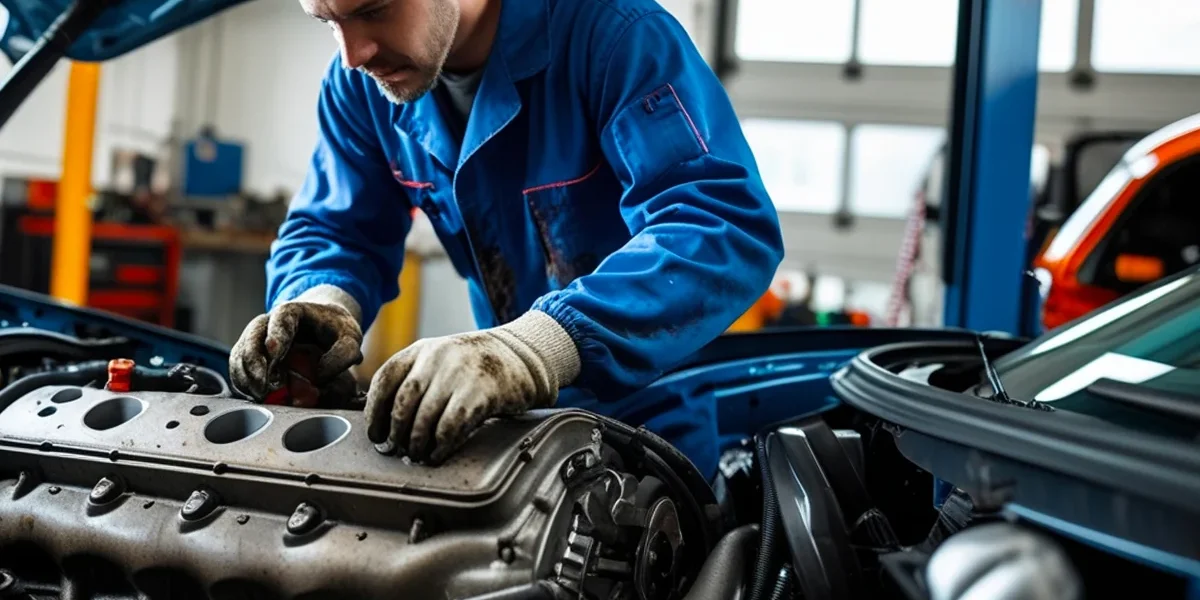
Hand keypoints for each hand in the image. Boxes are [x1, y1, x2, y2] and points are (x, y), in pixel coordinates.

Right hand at [229, 286, 363, 407]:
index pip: (280, 318)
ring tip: (262, 394)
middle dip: (253, 362)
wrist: (323, 328)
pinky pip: (239, 370)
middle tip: (264, 386)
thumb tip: (319, 376)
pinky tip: (258, 395)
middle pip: (251, 337)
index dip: (276, 333)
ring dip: (246, 377)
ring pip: (240, 355)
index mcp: (292, 312)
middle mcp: (269, 324)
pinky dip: (245, 384)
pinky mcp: (252, 358)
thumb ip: (343, 355)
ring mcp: (257, 340)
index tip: (275, 350)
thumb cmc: (336, 332)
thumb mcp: (350, 339)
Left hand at [365, 311, 579, 463]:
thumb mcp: (441, 360)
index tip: (376, 435)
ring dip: (417, 443)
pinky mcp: (480, 392)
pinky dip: (441, 446)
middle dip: (397, 432)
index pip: (385, 379)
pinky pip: (451, 426)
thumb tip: (387, 423)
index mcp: (421, 349)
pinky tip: (439, 454)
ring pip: (425, 417)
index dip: (375, 412)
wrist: (522, 356)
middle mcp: (437, 357)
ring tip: (418, 455)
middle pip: (404, 402)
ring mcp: (459, 373)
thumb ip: (415, 380)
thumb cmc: (475, 367)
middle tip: (397, 450)